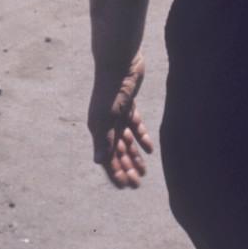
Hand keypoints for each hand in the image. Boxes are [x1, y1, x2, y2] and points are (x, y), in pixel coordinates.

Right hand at [88, 52, 153, 188]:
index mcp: (97, 128)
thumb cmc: (111, 89)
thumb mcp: (107, 116)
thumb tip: (98, 162)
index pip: (105, 156)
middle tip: (137, 184)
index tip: (124, 187)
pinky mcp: (129, 105)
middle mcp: (105, 124)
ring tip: (144, 171)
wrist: (119, 61)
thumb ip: (104, 139)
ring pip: (126, 141)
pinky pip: (134, 125)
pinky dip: (141, 137)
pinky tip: (150, 149)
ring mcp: (117, 114)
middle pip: (116, 151)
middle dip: (126, 168)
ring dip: (134, 156)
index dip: (114, 172)